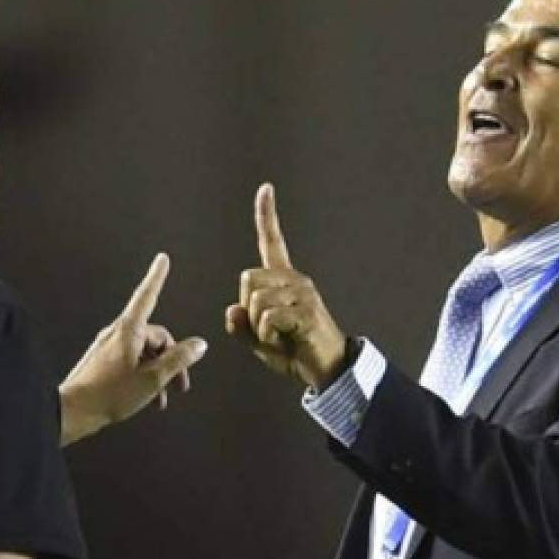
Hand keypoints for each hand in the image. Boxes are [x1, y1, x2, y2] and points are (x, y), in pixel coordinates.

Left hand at [60, 253, 206, 445]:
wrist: (73, 412)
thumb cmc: (110, 394)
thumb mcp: (153, 379)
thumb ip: (178, 360)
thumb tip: (198, 344)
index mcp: (128, 330)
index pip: (147, 295)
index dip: (157, 277)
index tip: (162, 259)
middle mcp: (117, 334)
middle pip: (154, 336)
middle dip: (172, 358)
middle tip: (181, 385)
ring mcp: (108, 347)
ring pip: (144, 352)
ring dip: (158, 372)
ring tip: (164, 397)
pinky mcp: (103, 362)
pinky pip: (131, 361)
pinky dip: (144, 375)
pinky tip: (150, 399)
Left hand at [225, 183, 346, 390]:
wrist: (326, 370)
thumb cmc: (294, 351)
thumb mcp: (259, 340)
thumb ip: (242, 326)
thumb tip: (232, 309)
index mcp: (283, 280)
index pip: (273, 241)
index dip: (267, 215)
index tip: (265, 188)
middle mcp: (295, 280)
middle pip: (248, 279)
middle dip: (248, 309)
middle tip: (267, 329)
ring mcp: (303, 294)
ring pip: (256, 301)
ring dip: (258, 327)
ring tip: (279, 337)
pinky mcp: (307, 312)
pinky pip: (268, 318)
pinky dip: (268, 336)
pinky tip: (285, 341)